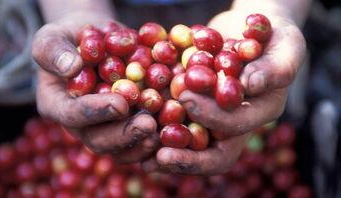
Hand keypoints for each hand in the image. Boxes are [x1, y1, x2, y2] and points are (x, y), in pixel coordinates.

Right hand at [32, 12, 158, 162]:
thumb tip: (71, 66)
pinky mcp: (125, 127)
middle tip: (147, 124)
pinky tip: (172, 132)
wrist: (97, 43)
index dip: (96, 112)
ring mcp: (104, 128)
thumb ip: (54, 50)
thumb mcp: (53, 37)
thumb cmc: (72, 38)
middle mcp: (81, 124)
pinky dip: (154, 141)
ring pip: (120, 149)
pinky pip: (138, 143)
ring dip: (141, 143)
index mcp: (57, 104)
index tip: (120, 103)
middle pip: (98, 140)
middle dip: (124, 135)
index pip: (72, 114)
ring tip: (161, 133)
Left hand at [143, 10, 305, 174]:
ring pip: (190, 145)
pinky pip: (177, 123)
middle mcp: (236, 121)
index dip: (213, 119)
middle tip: (158, 151)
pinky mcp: (197, 105)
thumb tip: (250, 84)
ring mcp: (214, 116)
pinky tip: (139, 129)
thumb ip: (275, 68)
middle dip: (186, 155)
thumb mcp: (287, 47)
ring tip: (143, 154)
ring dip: (167, 151)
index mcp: (260, 112)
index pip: (236, 127)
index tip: (187, 100)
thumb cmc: (277, 35)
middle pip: (212, 152)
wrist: (253, 27)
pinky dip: (159, 128)